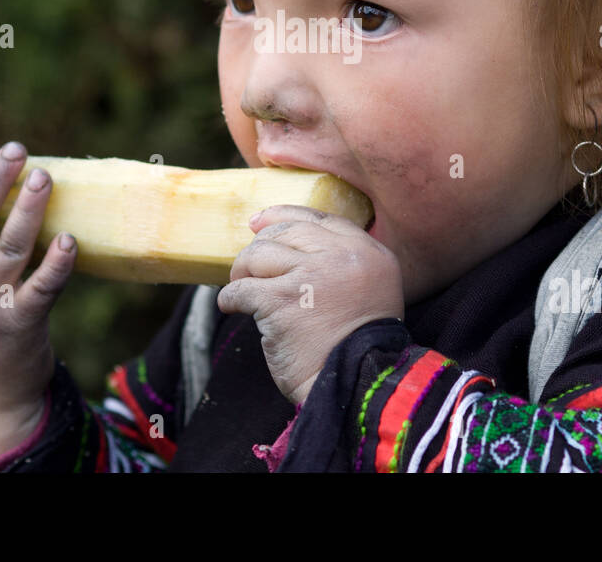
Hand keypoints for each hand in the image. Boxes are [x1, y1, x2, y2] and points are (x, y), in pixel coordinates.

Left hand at [217, 205, 404, 405]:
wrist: (357, 386)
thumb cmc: (360, 348)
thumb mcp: (372, 293)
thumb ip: (344, 265)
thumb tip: (288, 246)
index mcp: (370, 252)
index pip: (320, 218)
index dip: (285, 216)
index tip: (260, 222)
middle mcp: (342, 256)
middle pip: (287, 231)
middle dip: (260, 245)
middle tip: (246, 266)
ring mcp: (309, 275)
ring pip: (259, 254)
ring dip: (242, 271)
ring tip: (241, 288)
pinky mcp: (280, 300)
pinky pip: (242, 289)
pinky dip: (230, 298)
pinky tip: (231, 307)